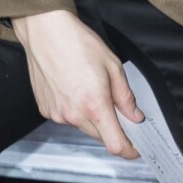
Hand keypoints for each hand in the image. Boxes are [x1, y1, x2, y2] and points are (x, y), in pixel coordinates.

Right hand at [11, 9, 143, 158]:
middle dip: (113, 129)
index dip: (130, 150)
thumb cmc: (78, 43)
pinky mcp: (46, 110)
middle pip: (101, 137)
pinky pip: (67, 118)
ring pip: (84, 127)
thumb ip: (126, 97)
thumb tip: (134, 116)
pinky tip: (75, 89)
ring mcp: (57, 114)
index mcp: (94, 105)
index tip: (136, 148)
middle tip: (118, 109)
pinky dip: (76, 111)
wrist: (45, 32)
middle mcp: (73, 115)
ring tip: (91, 90)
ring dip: (93, 118)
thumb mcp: (113, 66)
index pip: (115, 144)